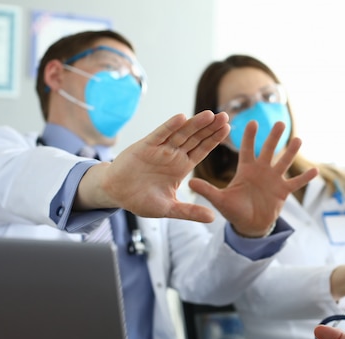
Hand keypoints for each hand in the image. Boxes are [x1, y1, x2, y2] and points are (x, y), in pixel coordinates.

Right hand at [76, 111, 229, 221]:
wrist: (115, 194)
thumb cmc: (141, 199)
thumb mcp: (169, 209)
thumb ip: (190, 212)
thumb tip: (213, 218)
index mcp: (181, 166)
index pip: (202, 150)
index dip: (214, 140)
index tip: (228, 129)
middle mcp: (173, 155)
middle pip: (195, 138)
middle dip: (210, 128)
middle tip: (226, 116)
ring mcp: (160, 149)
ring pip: (181, 133)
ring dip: (195, 124)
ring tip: (210, 114)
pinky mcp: (145, 147)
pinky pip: (160, 134)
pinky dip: (170, 126)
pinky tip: (181, 118)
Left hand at [188, 120, 318, 236]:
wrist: (250, 224)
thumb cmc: (235, 210)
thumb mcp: (220, 200)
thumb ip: (207, 191)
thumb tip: (189, 183)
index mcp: (246, 170)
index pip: (248, 149)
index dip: (249, 137)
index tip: (251, 122)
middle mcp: (262, 170)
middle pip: (269, 150)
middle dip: (274, 137)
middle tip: (279, 122)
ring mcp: (274, 180)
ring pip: (284, 162)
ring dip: (291, 152)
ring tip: (298, 140)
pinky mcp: (283, 191)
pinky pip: (295, 183)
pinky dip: (304, 177)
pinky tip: (315, 170)